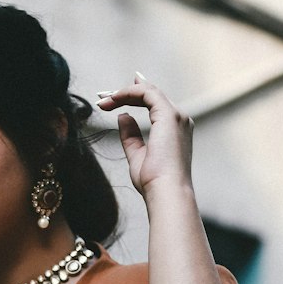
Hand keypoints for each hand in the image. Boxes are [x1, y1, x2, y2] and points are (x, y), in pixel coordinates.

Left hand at [97, 72, 193, 197]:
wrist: (165, 192)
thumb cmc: (154, 182)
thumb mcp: (137, 155)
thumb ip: (131, 136)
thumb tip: (123, 116)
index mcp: (175, 130)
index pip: (155, 103)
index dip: (134, 96)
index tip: (112, 98)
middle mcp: (179, 120)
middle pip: (151, 95)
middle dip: (125, 93)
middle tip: (103, 97)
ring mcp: (176, 116)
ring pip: (148, 91)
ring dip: (123, 92)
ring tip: (103, 99)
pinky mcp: (169, 115)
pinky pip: (146, 93)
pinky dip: (127, 92)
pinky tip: (112, 99)